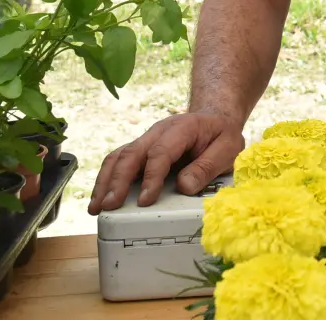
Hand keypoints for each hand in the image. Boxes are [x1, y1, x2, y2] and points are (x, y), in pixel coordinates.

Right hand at [87, 112, 244, 214]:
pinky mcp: (141, 150)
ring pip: (119, 156)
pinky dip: (107, 179)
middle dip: (117, 181)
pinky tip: (100, 198)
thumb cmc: (221, 135)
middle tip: (110, 206)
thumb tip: (184, 186)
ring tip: (97, 207)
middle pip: (132, 153)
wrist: (215, 118)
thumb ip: (208, 166)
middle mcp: (158, 132)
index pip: (160, 152)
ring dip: (105, 181)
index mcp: (182, 128)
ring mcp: (147, 139)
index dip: (151, 177)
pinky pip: (119, 161)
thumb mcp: (228, 148)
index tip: (144, 200)